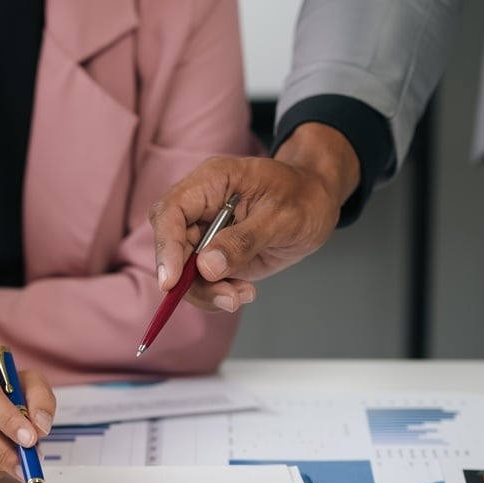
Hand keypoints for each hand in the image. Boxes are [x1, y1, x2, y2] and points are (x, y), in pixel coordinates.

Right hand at [149, 123, 359, 311]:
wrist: (317, 202)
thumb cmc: (303, 197)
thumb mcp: (283, 216)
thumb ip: (244, 240)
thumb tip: (206, 267)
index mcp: (210, 183)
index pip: (170, 212)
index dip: (166, 247)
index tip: (171, 281)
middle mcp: (199, 208)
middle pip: (172, 247)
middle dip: (189, 279)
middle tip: (225, 298)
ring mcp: (204, 233)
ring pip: (183, 270)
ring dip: (207, 291)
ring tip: (241, 296)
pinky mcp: (213, 255)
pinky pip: (201, 281)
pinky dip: (217, 294)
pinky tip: (244, 293)